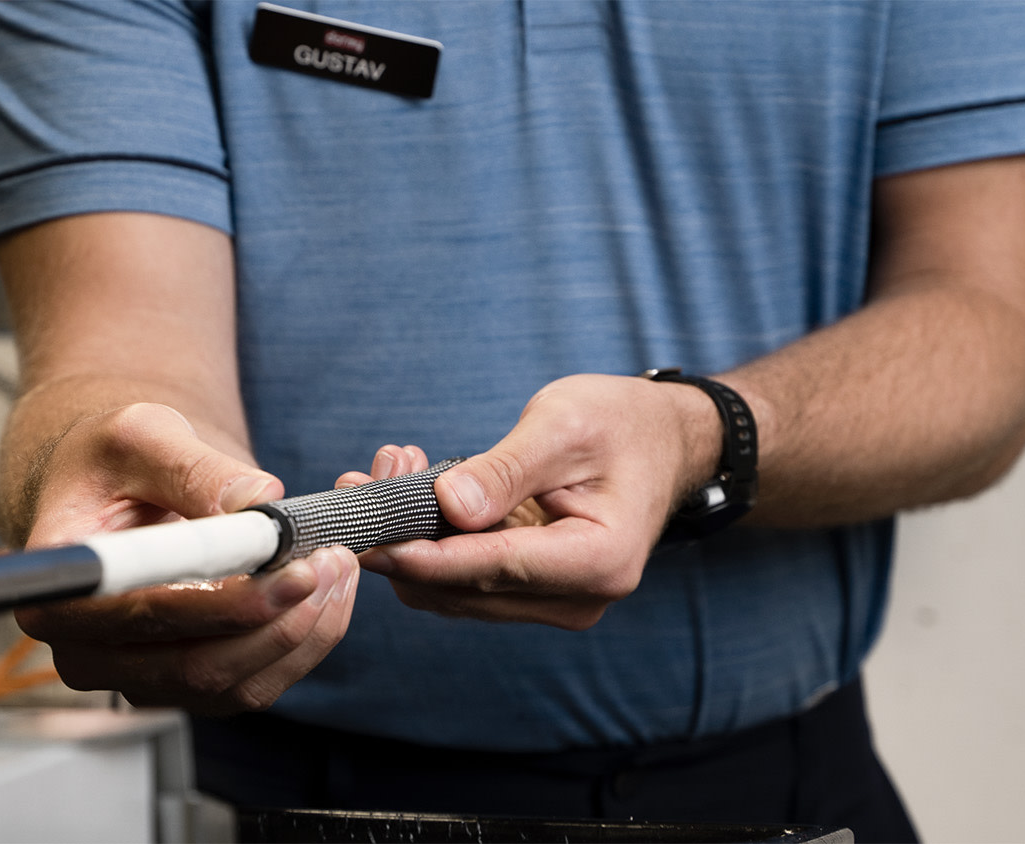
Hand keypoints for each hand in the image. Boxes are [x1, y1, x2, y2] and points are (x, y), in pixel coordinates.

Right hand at [13, 402, 359, 713]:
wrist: (114, 489)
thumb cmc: (112, 461)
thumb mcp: (141, 435)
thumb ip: (192, 466)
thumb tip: (259, 502)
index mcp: (60, 590)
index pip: (146, 616)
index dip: (227, 604)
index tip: (293, 571)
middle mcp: (86, 651)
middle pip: (197, 667)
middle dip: (280, 620)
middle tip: (334, 562)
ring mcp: (135, 678)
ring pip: (233, 686)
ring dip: (302, 634)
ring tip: (339, 568)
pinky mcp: (181, 685)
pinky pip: (251, 685)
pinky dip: (301, 645)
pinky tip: (326, 594)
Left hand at [346, 375, 720, 629]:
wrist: (661, 439)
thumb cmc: (621, 423)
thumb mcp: (563, 426)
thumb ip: (505, 470)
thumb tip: (448, 506)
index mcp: (599, 561)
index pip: (492, 568)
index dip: (423, 556)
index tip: (367, 538)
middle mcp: (577, 599)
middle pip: (464, 589)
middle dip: (404, 540)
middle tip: (362, 478)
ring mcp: (555, 601)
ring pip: (455, 590)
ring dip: (410, 539)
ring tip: (388, 471)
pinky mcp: (532, 591)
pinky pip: (465, 578)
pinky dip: (431, 541)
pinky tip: (412, 490)